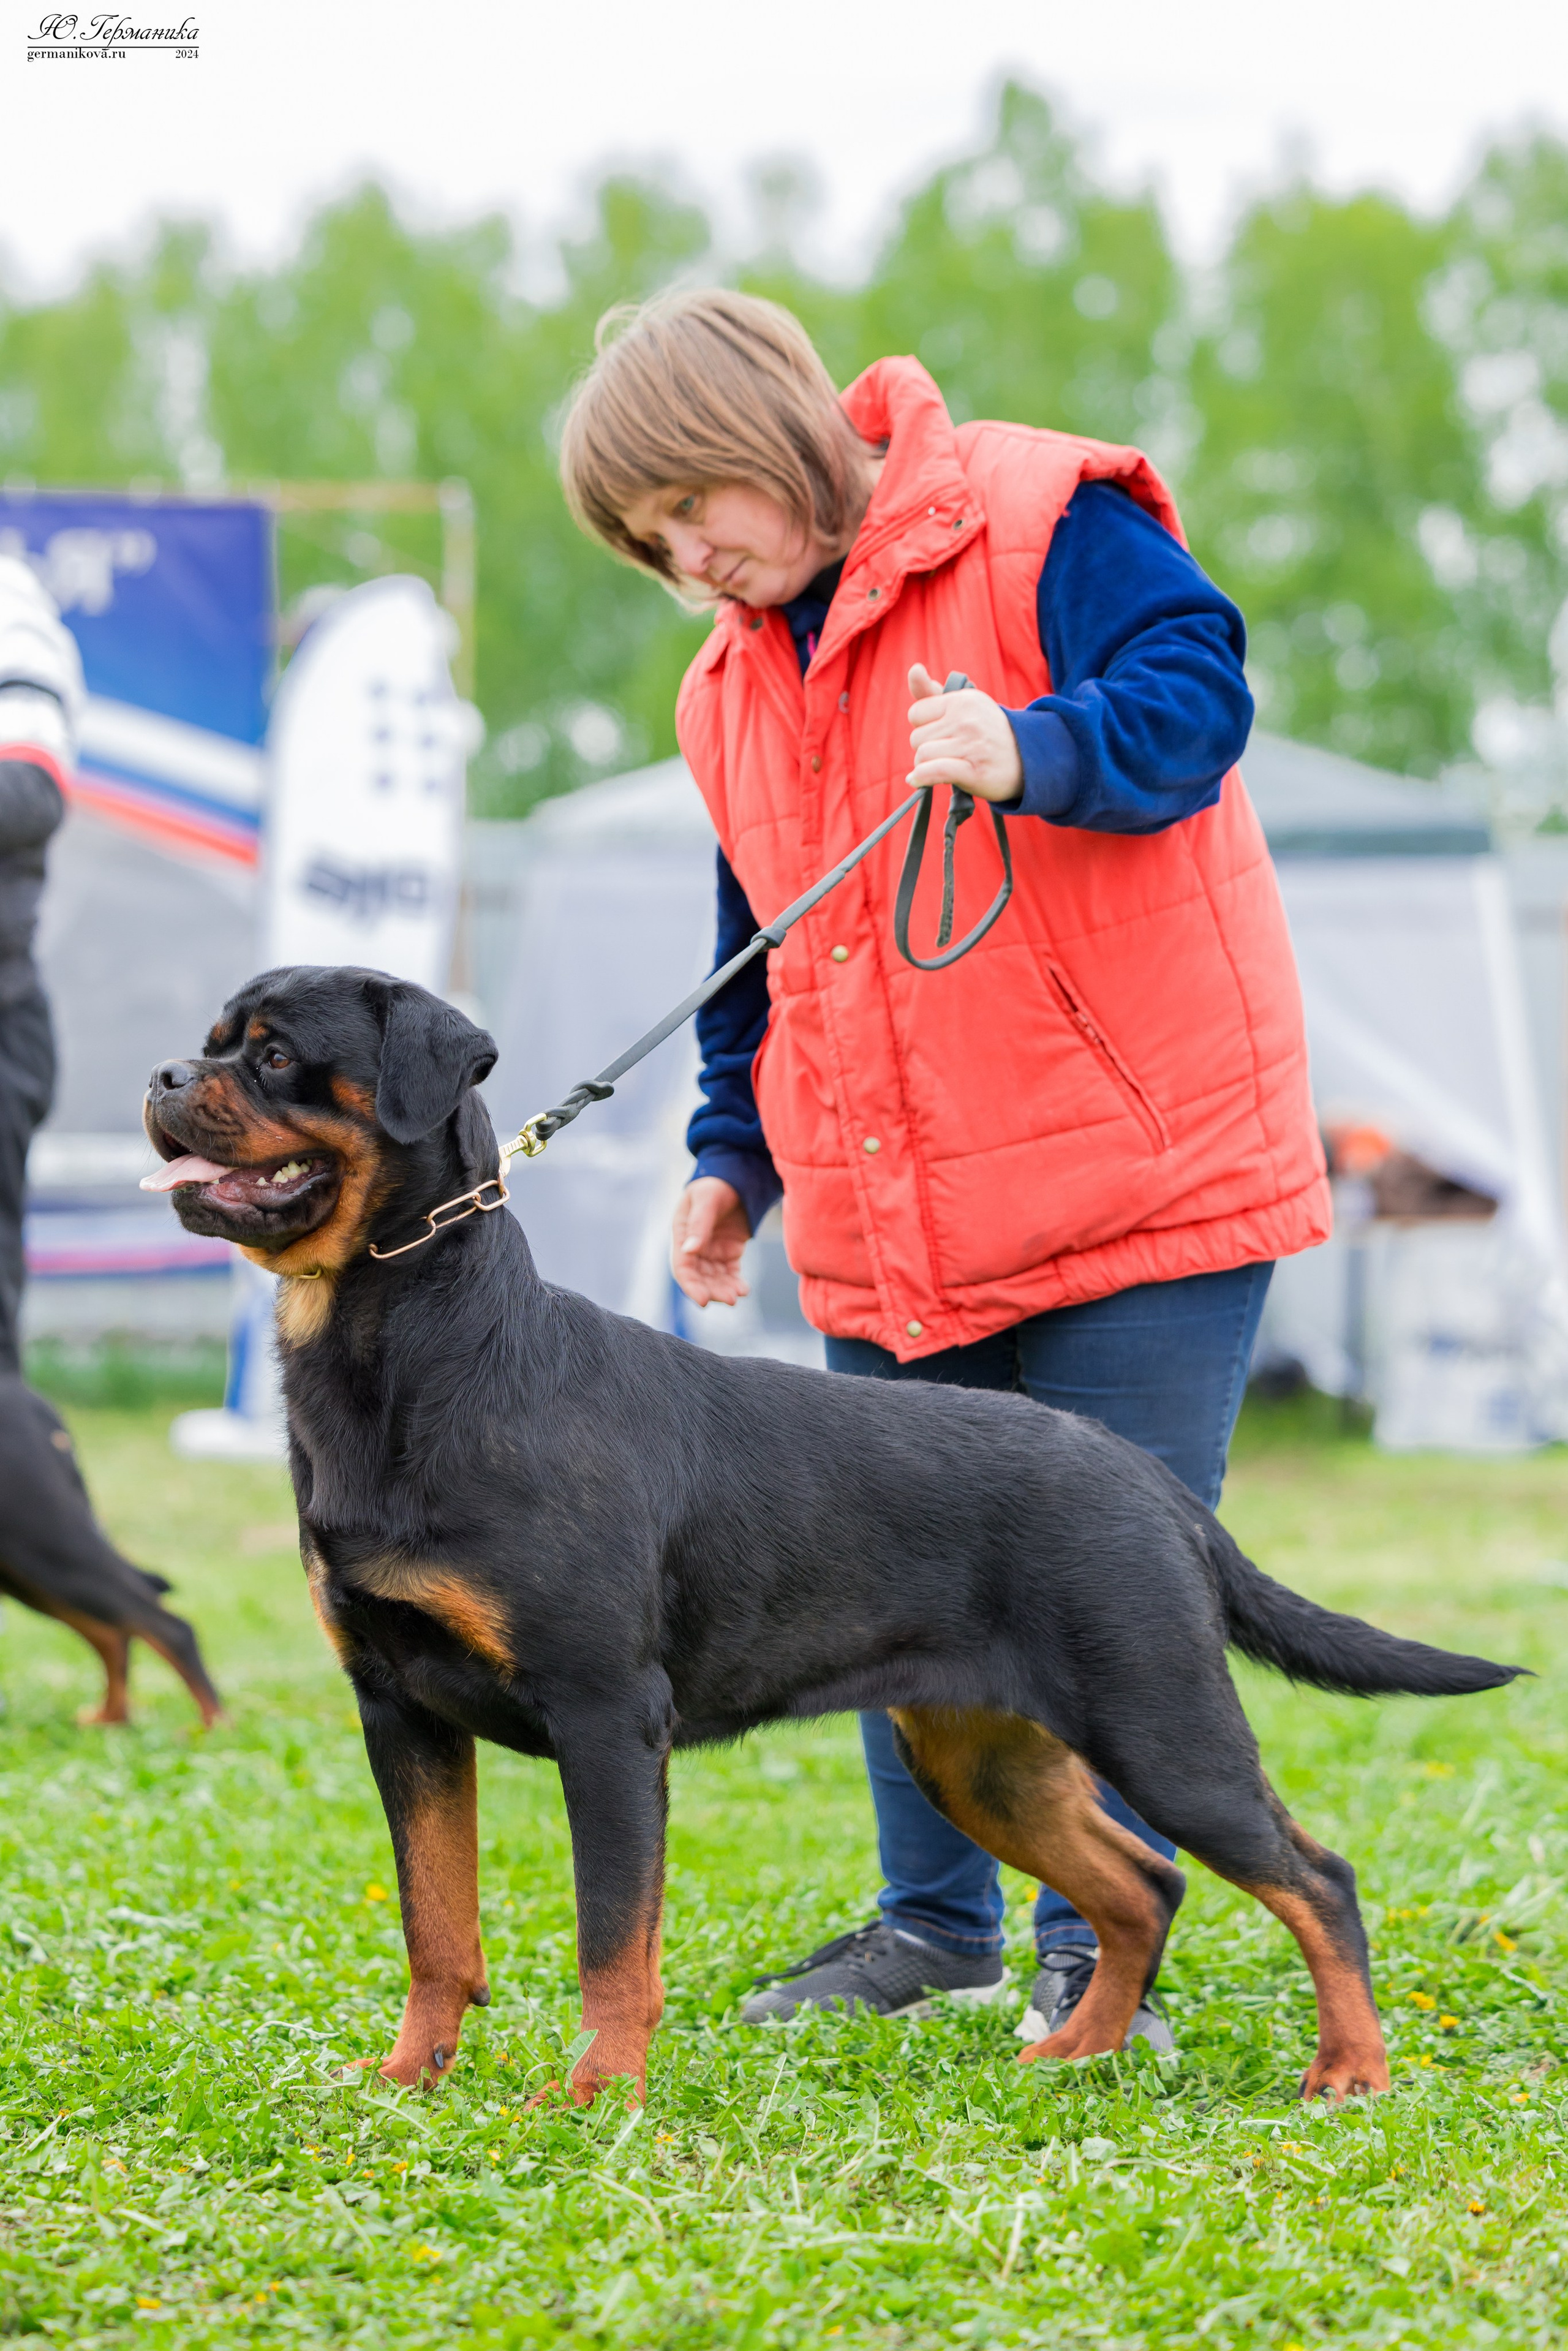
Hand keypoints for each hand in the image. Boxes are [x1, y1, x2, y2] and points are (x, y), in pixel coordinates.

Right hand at [671, 1176, 750, 1306]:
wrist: (735, 1177)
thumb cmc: (715, 1184)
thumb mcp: (706, 1199)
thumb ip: (698, 1224)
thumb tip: (689, 1251)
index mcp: (681, 1234)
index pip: (682, 1267)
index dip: (690, 1286)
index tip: (703, 1300)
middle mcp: (694, 1247)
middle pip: (699, 1278)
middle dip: (712, 1291)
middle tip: (729, 1299)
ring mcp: (712, 1252)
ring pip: (715, 1279)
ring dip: (725, 1289)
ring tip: (738, 1294)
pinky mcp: (729, 1253)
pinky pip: (730, 1273)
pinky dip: (736, 1283)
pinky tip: (744, 1289)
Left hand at [906, 662, 1022, 803]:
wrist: (1027, 761)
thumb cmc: (988, 733)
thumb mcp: (964, 706)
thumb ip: (932, 693)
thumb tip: (914, 669)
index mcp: (963, 700)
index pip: (916, 714)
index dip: (924, 727)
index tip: (940, 734)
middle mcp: (967, 720)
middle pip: (917, 738)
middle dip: (926, 748)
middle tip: (948, 752)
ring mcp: (972, 745)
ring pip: (922, 756)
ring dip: (927, 766)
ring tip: (945, 765)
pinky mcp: (974, 771)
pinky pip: (935, 770)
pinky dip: (923, 778)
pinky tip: (918, 780)